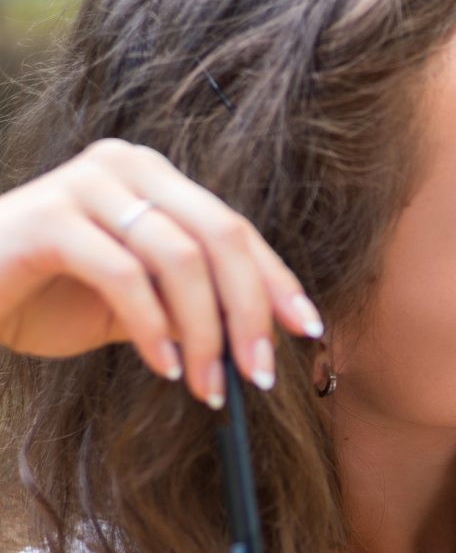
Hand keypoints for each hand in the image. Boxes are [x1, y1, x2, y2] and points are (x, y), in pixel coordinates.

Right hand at [0, 139, 322, 406]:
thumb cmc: (50, 295)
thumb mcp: (141, 302)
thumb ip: (193, 304)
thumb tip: (260, 342)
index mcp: (159, 180)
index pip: (237, 231)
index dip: (278, 282)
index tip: (308, 330)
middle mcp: (130, 167)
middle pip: (221, 238)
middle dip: (251, 312)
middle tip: (259, 374)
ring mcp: (87, 184)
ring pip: (180, 258)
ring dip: (203, 333)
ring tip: (207, 385)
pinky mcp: (49, 218)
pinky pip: (122, 274)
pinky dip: (152, 328)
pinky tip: (162, 367)